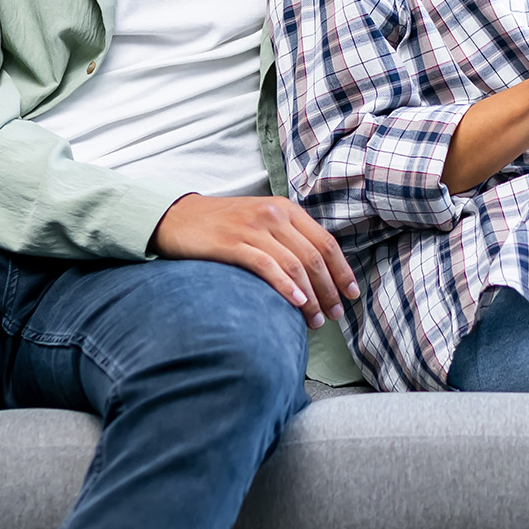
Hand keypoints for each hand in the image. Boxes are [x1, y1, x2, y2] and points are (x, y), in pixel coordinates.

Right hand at [148, 194, 358, 330]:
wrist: (177, 217)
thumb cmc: (222, 224)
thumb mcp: (261, 220)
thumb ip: (287, 237)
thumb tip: (316, 271)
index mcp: (286, 208)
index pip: (325, 241)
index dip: (342, 270)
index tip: (351, 293)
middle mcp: (274, 214)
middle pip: (314, 256)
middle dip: (330, 288)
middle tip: (335, 314)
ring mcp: (253, 228)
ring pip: (295, 264)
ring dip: (311, 296)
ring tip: (316, 319)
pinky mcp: (232, 243)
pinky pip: (267, 266)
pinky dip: (285, 286)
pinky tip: (296, 303)